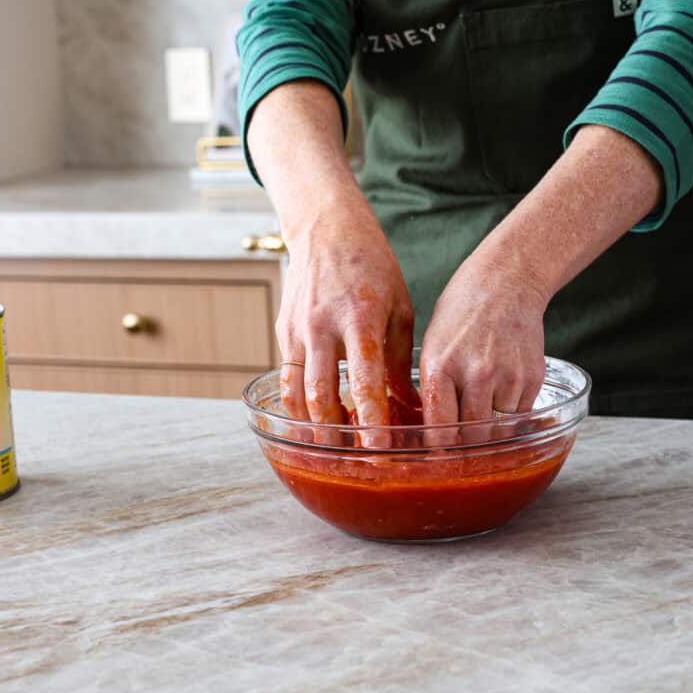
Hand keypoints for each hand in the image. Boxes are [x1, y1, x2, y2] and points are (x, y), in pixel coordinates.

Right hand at [276, 203, 414, 445]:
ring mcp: (297, 330)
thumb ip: (400, 360)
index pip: (364, 380)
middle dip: (334, 435)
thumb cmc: (372, 267)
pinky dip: (299, 406)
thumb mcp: (398, 308)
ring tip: (332, 449)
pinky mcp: (283, 332)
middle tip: (351, 463)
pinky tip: (316, 422)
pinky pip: (287, 379)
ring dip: (312, 427)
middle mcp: (322, 326)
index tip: (380, 449)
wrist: (326, 229)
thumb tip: (410, 408)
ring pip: (296, 394)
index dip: (371, 419)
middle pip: (320, 396)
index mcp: (359, 318)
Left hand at [420, 253, 548, 437]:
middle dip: (467, 445)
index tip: (439, 462)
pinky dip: (510, 409)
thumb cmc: (462, 311)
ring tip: (483, 401)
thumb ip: (432, 386)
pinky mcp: (532, 377)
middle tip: (462, 444)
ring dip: (490, 425)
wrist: (507, 281)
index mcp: (440, 367)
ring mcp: (507, 376)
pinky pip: (519, 413)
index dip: (439, 453)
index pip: (439, 431)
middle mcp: (475, 375)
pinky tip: (503, 385)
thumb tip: (429, 429)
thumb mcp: (432, 344)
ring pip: (498, 427)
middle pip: (472, 436)